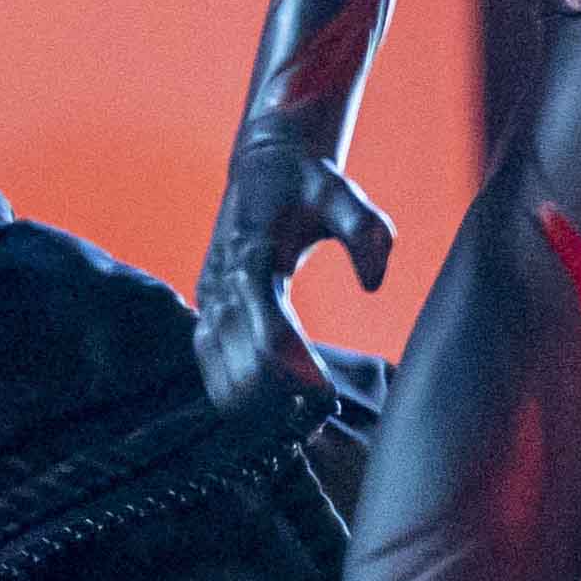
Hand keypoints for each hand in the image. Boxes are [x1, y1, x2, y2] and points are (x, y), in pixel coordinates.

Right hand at [196, 141, 390, 418]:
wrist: (261, 165)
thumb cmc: (306, 183)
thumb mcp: (342, 194)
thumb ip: (366, 231)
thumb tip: (374, 285)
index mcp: (251, 254)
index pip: (263, 321)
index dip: (289, 360)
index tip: (321, 390)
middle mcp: (222, 280)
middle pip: (236, 355)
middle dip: (274, 390)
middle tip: (317, 410)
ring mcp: (208, 296)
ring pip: (215, 365)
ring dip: (252, 395)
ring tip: (294, 414)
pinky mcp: (206, 306)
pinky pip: (206, 359)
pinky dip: (229, 387)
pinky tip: (263, 405)